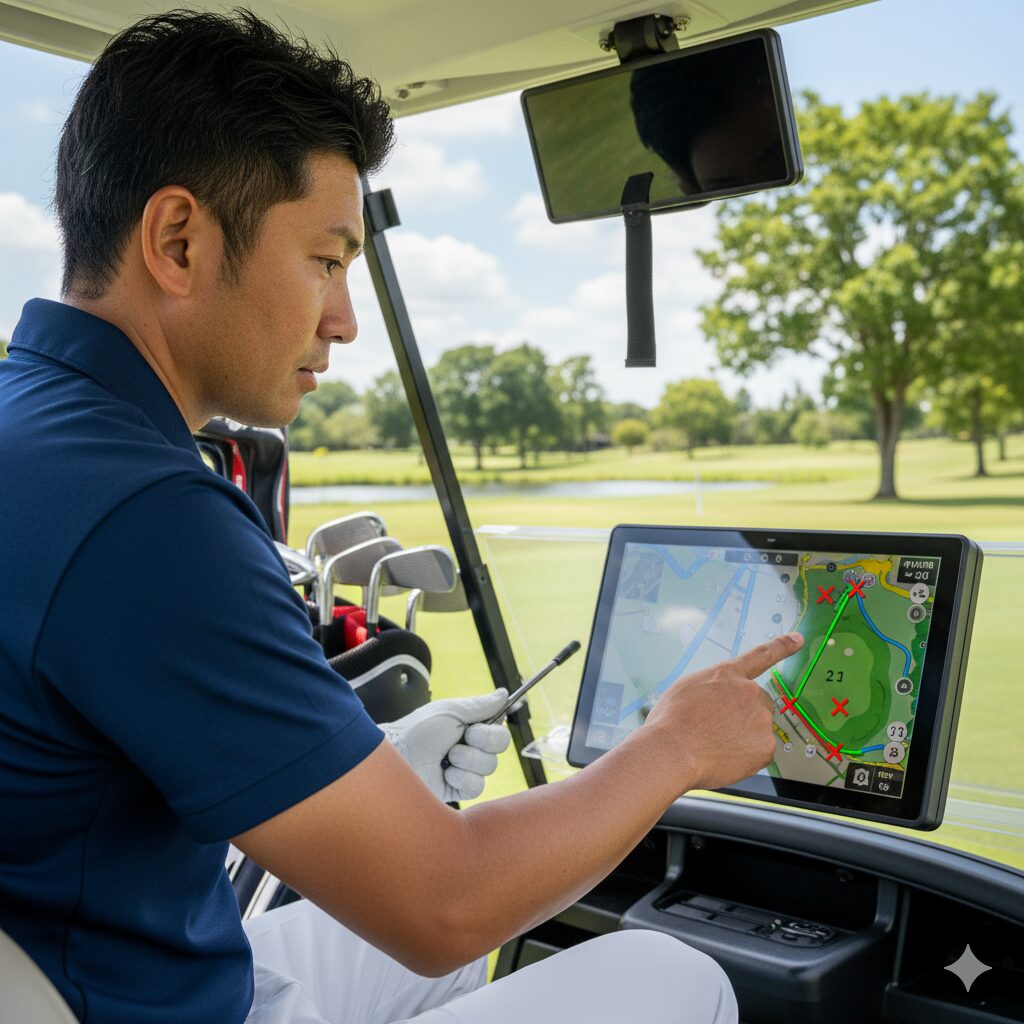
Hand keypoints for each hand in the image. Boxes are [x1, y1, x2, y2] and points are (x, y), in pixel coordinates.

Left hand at [382, 691, 511, 801]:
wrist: (400, 757)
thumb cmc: (419, 730)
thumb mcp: (450, 712)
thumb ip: (480, 705)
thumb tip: (505, 693)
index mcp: (470, 727)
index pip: (499, 729)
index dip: (495, 728)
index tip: (479, 725)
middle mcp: (471, 748)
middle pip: (500, 747)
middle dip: (482, 741)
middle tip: (462, 738)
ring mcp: (466, 769)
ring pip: (490, 767)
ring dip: (467, 759)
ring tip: (445, 758)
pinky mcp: (460, 789)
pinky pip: (477, 786)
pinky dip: (461, 777)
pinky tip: (445, 774)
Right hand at [643, 632, 803, 793]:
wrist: (672, 751)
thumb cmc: (671, 721)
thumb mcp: (687, 689)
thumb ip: (712, 689)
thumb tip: (717, 703)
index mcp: (727, 674)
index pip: (760, 656)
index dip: (781, 647)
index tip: (798, 639)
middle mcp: (749, 692)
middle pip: (758, 704)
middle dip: (745, 715)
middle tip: (719, 729)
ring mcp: (760, 719)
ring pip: (758, 730)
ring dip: (743, 737)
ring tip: (715, 744)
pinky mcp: (766, 746)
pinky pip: (759, 752)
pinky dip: (746, 757)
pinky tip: (724, 757)